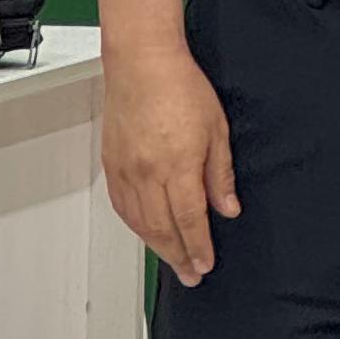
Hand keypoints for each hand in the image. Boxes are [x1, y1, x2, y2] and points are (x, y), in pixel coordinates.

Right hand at [101, 41, 238, 285]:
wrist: (142, 63)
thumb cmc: (181, 87)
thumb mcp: (217, 129)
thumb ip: (220, 173)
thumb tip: (227, 208)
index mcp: (177, 165)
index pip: (189, 220)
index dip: (198, 247)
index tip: (205, 265)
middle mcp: (147, 174)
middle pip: (162, 229)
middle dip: (178, 256)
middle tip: (190, 275)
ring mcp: (125, 171)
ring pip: (140, 222)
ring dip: (157, 247)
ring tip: (172, 260)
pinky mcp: (112, 165)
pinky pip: (122, 207)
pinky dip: (135, 226)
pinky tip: (146, 233)